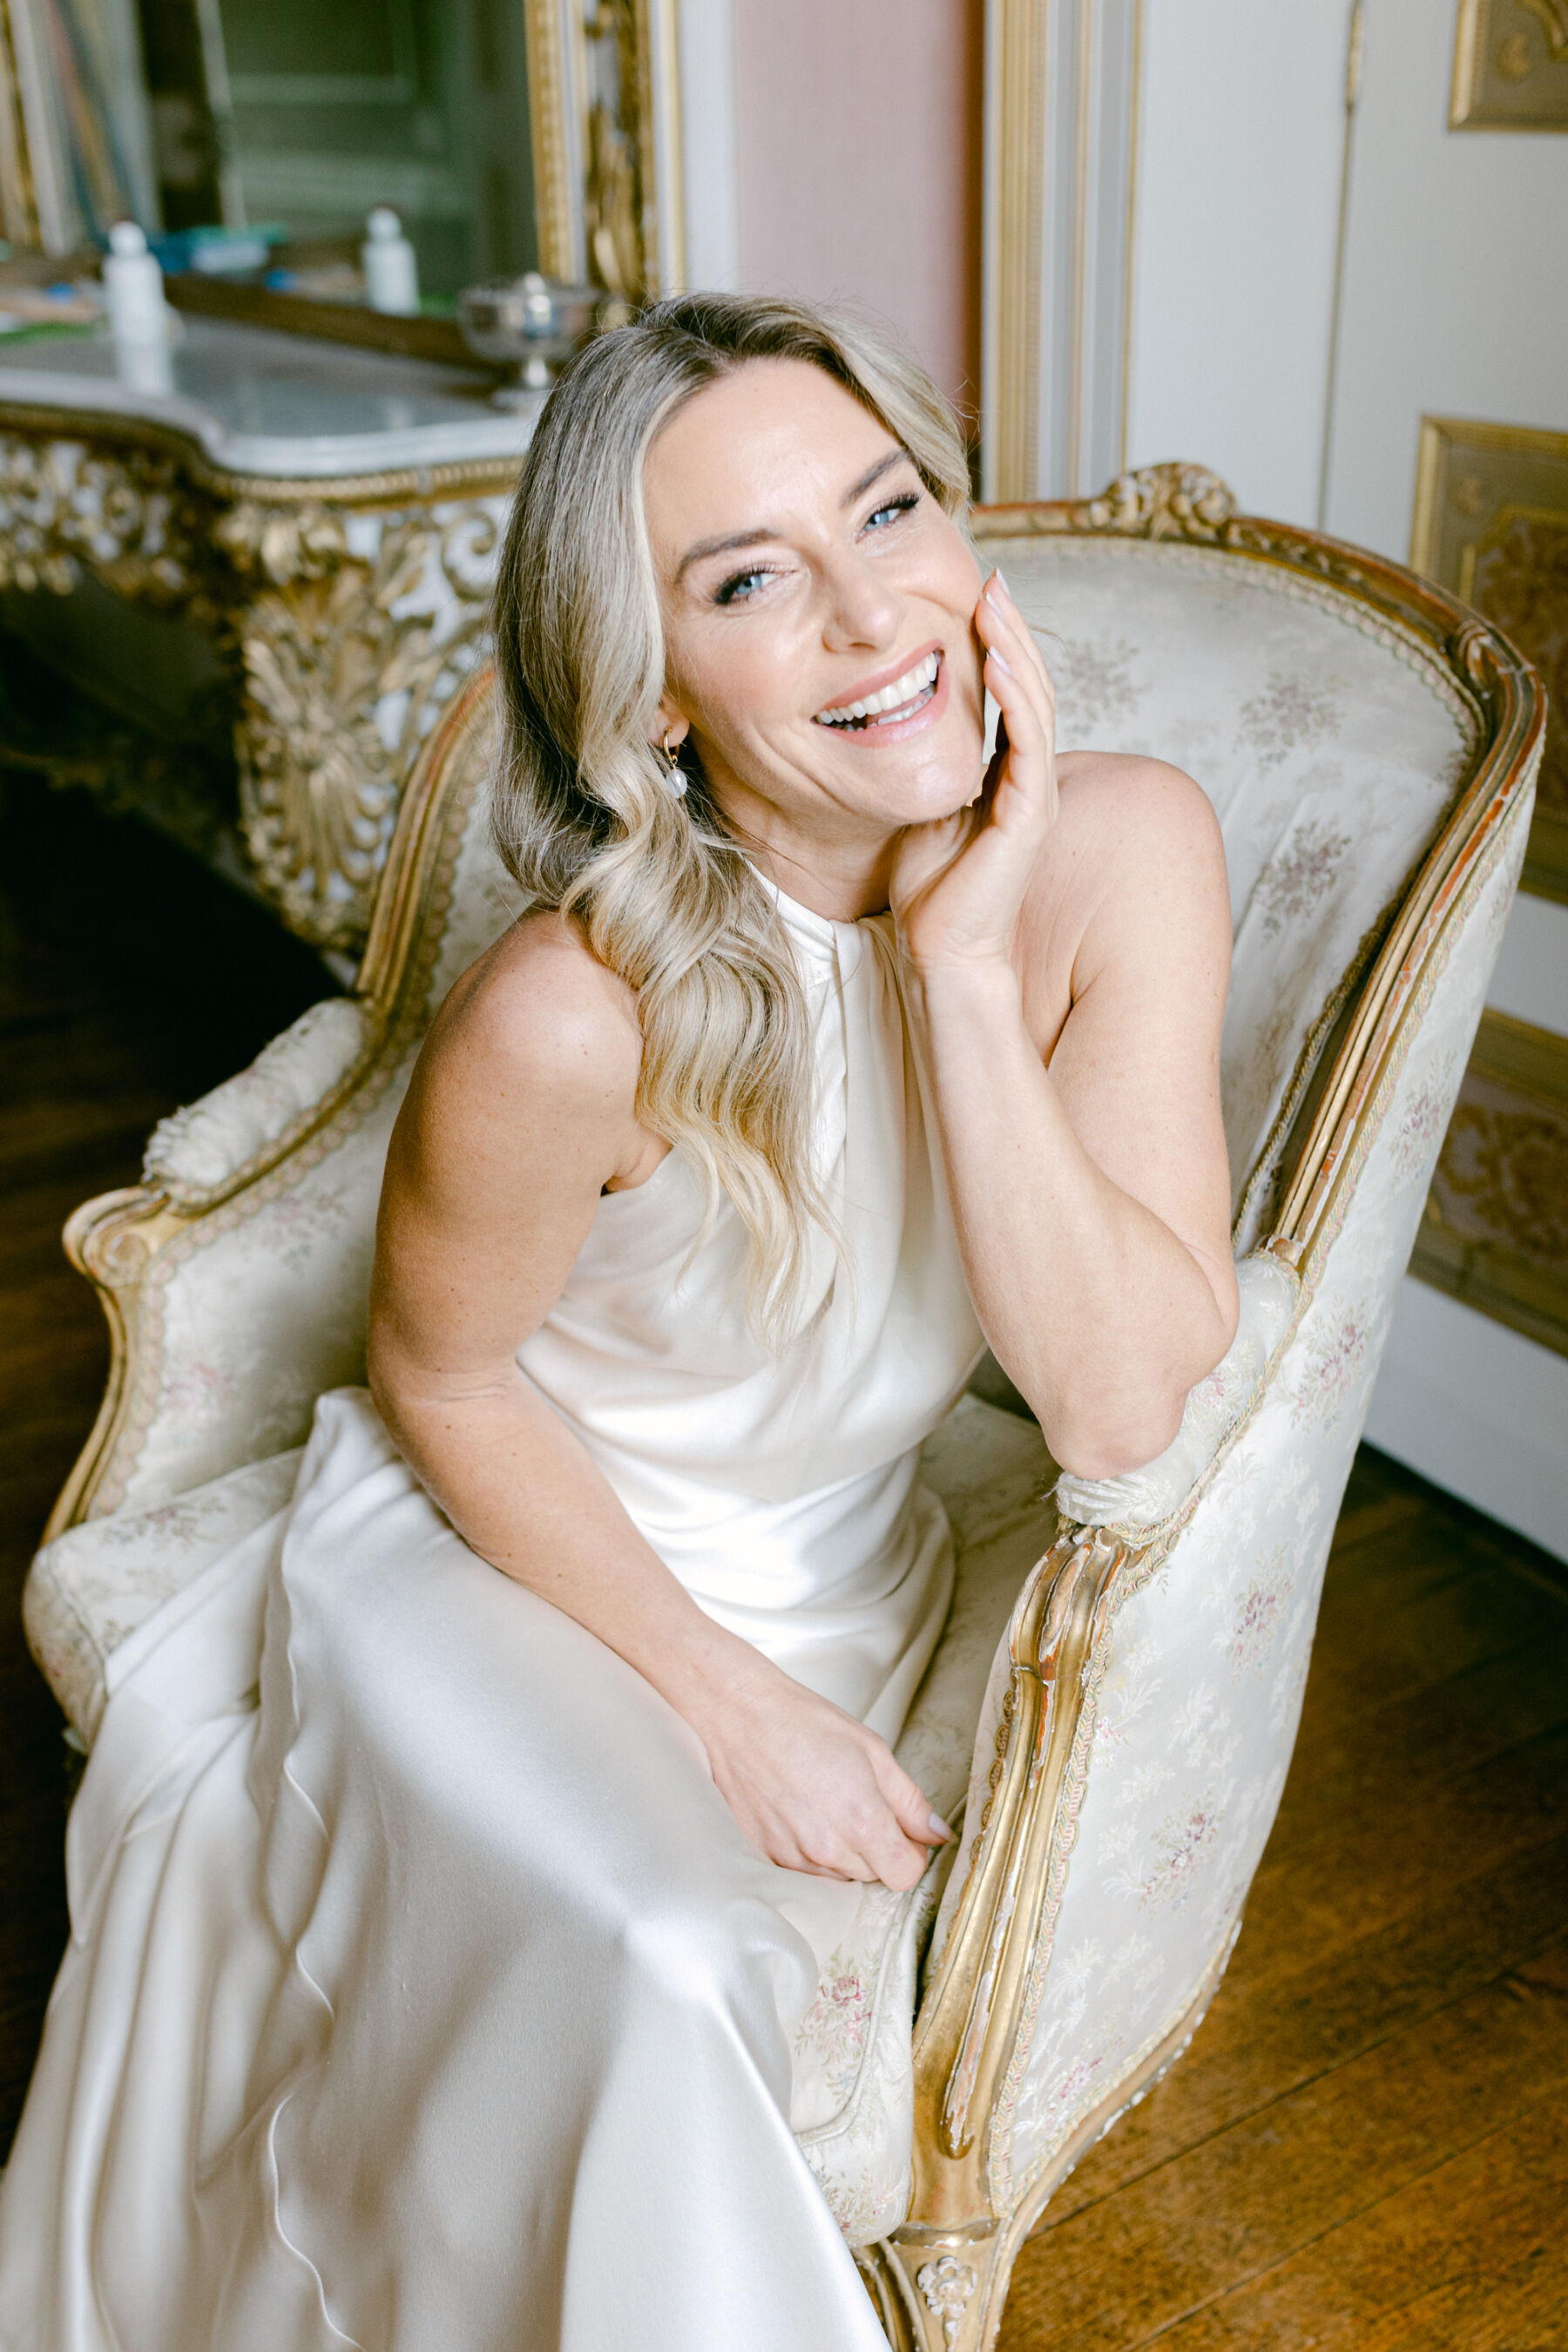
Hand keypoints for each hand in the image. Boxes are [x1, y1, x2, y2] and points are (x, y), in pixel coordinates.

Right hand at [690, 1650, 950, 1888]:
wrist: (736, 1714)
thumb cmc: (802, 1722)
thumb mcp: (872, 1750)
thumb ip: (910, 1801)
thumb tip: (937, 1834)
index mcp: (862, 1821)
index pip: (904, 1874)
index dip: (909, 1853)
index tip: (900, 1831)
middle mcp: (827, 1849)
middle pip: (872, 1876)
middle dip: (875, 1848)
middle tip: (856, 1801)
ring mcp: (793, 1857)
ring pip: (837, 1876)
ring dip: (841, 1851)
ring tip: (823, 1802)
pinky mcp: (765, 1857)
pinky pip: (803, 1871)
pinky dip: (809, 1851)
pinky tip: (799, 1812)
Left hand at [890, 570, 1058, 973]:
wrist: (943, 953)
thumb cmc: (930, 893)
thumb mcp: (920, 810)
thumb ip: (922, 769)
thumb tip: (893, 726)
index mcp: (1005, 777)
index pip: (1008, 696)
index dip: (997, 646)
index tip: (976, 598)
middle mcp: (1029, 781)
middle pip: (1030, 687)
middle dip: (1011, 630)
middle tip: (993, 579)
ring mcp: (1034, 796)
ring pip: (1036, 705)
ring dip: (1017, 649)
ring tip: (997, 602)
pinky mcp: (1028, 816)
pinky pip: (1030, 744)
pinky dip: (1016, 699)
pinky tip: (1002, 663)